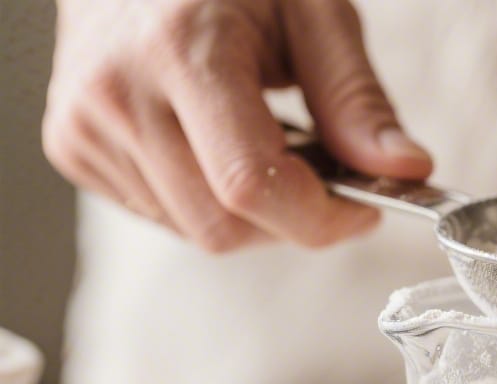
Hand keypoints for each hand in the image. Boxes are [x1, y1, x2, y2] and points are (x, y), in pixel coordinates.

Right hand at [43, 0, 431, 250]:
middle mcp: (117, 92)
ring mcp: (84, 124)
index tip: (365, 207)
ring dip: (251, 213)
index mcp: (178, 49)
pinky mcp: (72, 146)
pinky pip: (161, 216)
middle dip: (290, 220)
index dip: (320, 218)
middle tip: (323, 172)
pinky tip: (214, 143)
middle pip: (222, 226)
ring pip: (195, 231)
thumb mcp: (313, 10)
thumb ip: (357, 97)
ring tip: (265, 140)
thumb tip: (406, 169)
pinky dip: (207, 200)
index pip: (250, 185)